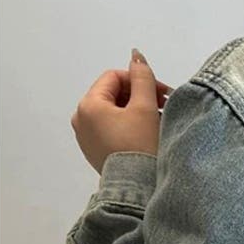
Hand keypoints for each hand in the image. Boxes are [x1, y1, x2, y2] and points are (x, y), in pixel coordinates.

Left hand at [71, 49, 171, 173]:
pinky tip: (144, 134)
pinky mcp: (94, 152)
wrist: (136, 189)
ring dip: (135, 111)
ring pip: (112, 113)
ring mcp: (85, 138)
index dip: (140, 80)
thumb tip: (136, 55)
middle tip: (162, 106)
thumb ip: (142, 77)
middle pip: (112, 95)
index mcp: (88, 105)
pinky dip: (127, 127)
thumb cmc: (140, 146)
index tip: (162, 92)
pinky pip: (110, 130)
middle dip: (139, 96)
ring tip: (156, 121)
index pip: (115, 78)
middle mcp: (81, 119)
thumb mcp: (144, 107)